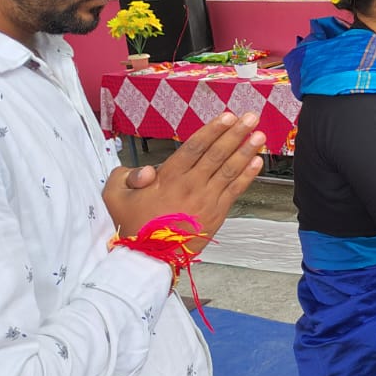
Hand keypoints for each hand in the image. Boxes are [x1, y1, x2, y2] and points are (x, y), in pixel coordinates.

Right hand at [104, 112, 265, 253]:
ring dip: (246, 151)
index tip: (227, 116)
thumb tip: (145, 170)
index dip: (213, 130)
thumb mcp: (115, 196)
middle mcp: (191, 185)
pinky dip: (247, 176)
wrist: (148, 259)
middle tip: (251, 117)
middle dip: (236, 133)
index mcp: (168, 177)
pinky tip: (257, 163)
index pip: (195, 147)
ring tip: (260, 136)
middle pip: (217, 154)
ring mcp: (206, 200)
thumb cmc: (132, 227)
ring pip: (229, 170)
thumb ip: (125, 175)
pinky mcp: (216, 215)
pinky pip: (235, 191)